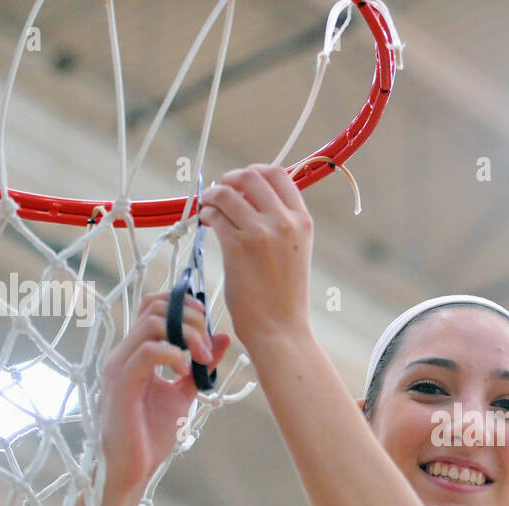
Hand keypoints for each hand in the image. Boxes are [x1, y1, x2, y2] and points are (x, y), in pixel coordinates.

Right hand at [98, 292, 232, 496]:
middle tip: (207, 348)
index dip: (182, 305)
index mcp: (135, 352)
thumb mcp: (184, 392)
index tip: (207, 327)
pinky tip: (185, 372)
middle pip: (155, 308)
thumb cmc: (151, 434)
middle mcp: (124, 353)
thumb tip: (222, 337)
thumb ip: (200, 365)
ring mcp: (120, 366)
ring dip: (186, 335)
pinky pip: (147, 351)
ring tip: (200, 359)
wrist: (133, 469)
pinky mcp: (122, 383)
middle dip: (190, 320)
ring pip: (152, 323)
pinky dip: (173, 355)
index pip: (152, 306)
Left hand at [198, 164, 312, 348]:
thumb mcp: (296, 252)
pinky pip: (214, 215)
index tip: (241, 183)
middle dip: (230, 180)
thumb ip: (282, 223)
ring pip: (227, 193)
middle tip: (220, 193)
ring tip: (209, 209)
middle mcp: (284, 222)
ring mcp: (261, 233)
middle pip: (250, 176)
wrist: (281, 330)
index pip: (278, 174)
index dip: (254, 172)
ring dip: (212, 197)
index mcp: (302, 221)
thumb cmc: (284, 297)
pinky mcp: (237, 247)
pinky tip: (206, 224)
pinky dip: (206, 215)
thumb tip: (253, 198)